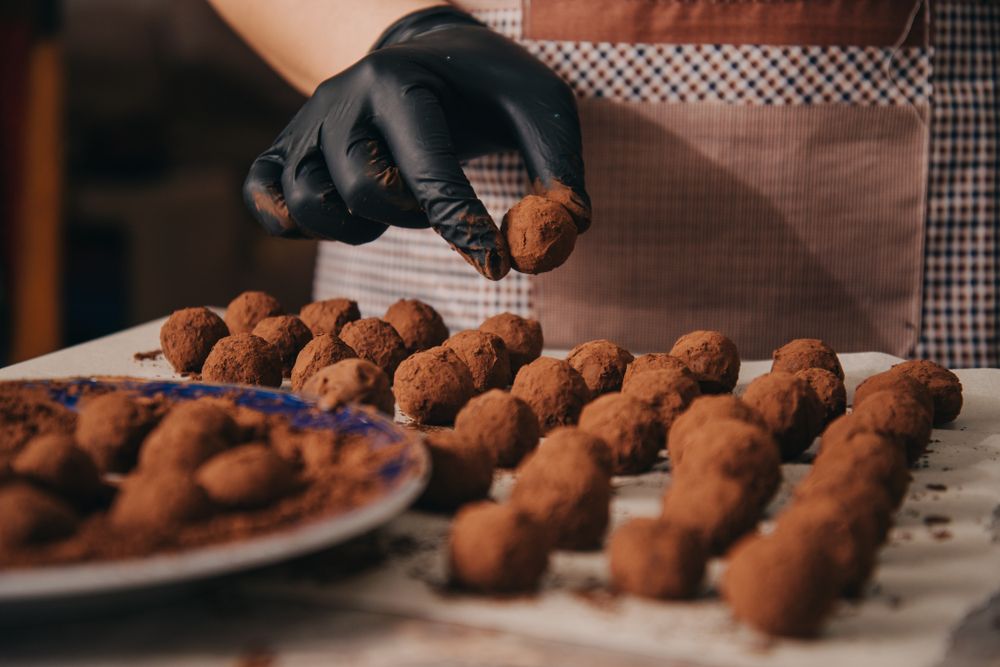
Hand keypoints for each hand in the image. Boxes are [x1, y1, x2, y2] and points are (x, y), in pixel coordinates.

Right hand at [243, 6, 589, 279]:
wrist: (426, 53)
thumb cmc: (488, 88)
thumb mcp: (538, 107)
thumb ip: (558, 165)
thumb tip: (568, 228)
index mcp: (402, 78)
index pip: (426, 167)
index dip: (462, 225)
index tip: (497, 264)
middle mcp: (342, 95)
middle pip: (363, 188)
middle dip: (413, 216)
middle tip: (437, 205)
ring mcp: (305, 123)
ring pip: (309, 201)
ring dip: (358, 226)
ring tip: (394, 206)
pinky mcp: (282, 148)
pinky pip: (264, 202)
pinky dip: (296, 223)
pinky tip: (343, 214)